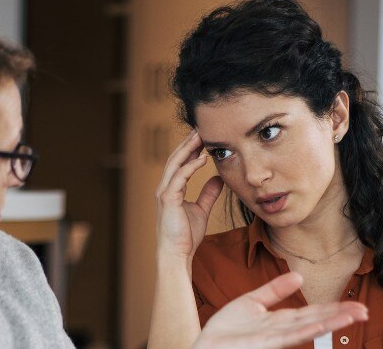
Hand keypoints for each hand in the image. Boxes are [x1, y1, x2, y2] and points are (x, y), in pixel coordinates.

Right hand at [155, 131, 224, 258]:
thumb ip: (208, 194)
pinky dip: (190, 166)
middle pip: (176, 158)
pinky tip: (202, 158)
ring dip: (188, 148)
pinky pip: (179, 177)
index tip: (203, 136)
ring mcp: (164, 193)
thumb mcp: (201, 210)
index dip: (190, 149)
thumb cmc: (186, 236)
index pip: (180, 163)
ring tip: (200, 136)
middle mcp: (165, 188)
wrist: (177, 254)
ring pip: (175, 163)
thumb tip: (218, 179)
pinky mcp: (168, 199)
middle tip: (201, 128)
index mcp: (171, 189)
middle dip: (188, 142)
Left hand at [194, 272, 368, 348]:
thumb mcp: (252, 302)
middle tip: (364, 311)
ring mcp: (276, 338)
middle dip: (340, 316)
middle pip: (317, 320)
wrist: (205, 347)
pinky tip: (324, 324)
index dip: (333, 308)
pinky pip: (290, 335)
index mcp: (280, 321)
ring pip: (309, 327)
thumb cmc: (225, 331)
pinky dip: (308, 329)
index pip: (312, 312)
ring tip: (355, 315)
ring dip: (333, 322)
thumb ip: (275, 290)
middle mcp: (282, 331)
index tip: (354, 305)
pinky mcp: (266, 343)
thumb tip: (299, 276)